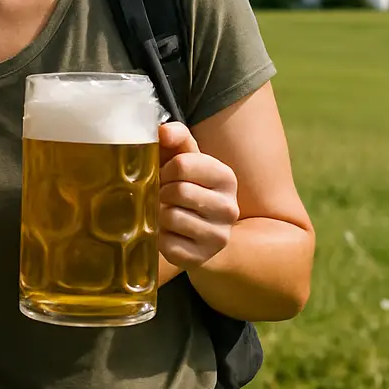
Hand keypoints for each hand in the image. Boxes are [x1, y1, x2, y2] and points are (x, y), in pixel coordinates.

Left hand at [157, 122, 238, 269]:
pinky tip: (167, 232)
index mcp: (226, 177)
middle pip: (178, 191)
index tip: (166, 175)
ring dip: (159, 214)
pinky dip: (159, 236)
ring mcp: (218, 236)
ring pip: (171, 217)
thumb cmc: (185, 186)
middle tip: (162, 196)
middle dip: (162, 192)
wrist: (197, 233)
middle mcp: (229, 208)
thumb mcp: (183, 158)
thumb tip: (163, 131)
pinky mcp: (201, 258)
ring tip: (164, 212)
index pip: (183, 164)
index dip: (166, 169)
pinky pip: (167, 243)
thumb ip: (176, 137)